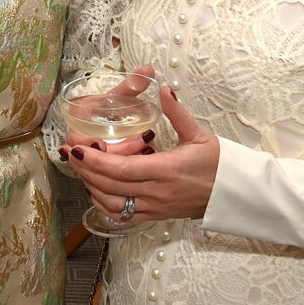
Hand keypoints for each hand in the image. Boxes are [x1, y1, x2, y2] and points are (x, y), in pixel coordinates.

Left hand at [63, 86, 219, 224]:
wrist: (235, 195)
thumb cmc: (218, 164)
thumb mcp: (199, 134)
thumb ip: (177, 112)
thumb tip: (164, 89)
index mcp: (165, 171)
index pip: (122, 169)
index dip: (96, 161)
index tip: (78, 149)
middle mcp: (156, 193)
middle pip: (111, 186)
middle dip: (85, 170)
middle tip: (68, 154)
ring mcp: (154, 207)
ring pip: (113, 203)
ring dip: (92, 186)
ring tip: (79, 168)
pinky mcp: (155, 215)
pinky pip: (123, 214)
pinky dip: (104, 203)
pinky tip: (96, 188)